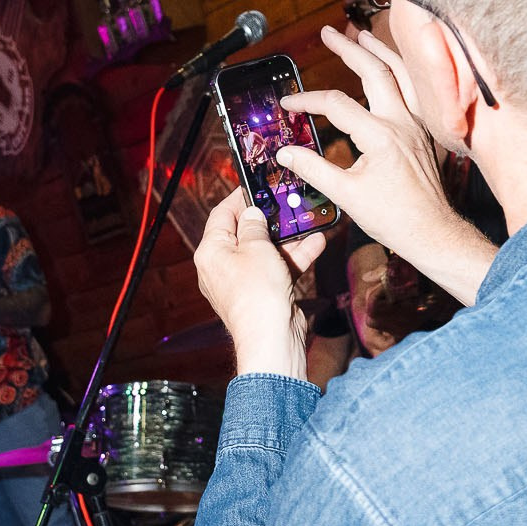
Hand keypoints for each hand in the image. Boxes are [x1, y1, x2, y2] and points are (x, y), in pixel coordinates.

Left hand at [193, 187, 327, 378]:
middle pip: (244, 234)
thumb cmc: (257, 294)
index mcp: (211, 252)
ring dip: (287, 239)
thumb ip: (255, 226)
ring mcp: (243, 282)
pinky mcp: (262, 294)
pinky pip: (277, 269)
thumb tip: (252, 214)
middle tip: (285, 205)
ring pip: (265, 252)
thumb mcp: (257, 247)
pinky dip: (293, 258)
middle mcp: (222, 267)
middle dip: (268, 220)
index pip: (220, 216)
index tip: (255, 187)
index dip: (239, 199)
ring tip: (306, 222)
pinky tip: (315, 244)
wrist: (272, 338)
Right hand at [278, 25, 495, 305]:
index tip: (287, 104)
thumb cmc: (392, 218)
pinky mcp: (423, 132)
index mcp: (380, 136)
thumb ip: (312, 169)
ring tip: (361, 36)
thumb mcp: (345, 195)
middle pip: (374, 71)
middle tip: (328, 32)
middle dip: (348, 49)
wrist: (432, 232)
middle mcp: (402, 122)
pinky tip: (390, 69)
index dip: (307, 100)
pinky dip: (399, 73)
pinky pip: (413, 91)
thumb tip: (284, 153)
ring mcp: (416, 125)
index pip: (336, 105)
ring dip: (379, 52)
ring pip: (400, 75)